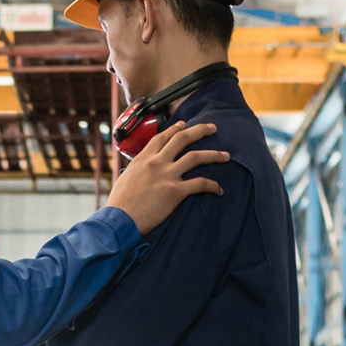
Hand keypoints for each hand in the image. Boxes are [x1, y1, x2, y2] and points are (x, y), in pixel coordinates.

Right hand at [106, 122, 228, 233]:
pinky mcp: (175, 192)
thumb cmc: (119, 204)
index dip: (176, 128)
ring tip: (226, 155)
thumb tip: (140, 171)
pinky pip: (200, 184)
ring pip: (196, 157)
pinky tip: (219, 190)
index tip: (185, 124)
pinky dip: (213, 186)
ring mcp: (167, 175)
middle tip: (212, 128)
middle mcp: (157, 162)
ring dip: (214, 155)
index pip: (162, 137)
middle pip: (182, 139)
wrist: (119, 220)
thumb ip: (137, 170)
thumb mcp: (125, 178)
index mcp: (143, 158)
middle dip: (200, 131)